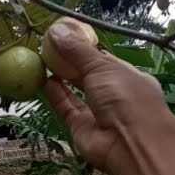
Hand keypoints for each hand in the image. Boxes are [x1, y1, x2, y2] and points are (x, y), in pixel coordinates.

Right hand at [43, 21, 167, 172]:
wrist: (130, 144)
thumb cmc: (125, 97)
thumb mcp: (102, 66)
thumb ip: (77, 50)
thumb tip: (56, 30)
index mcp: (126, 77)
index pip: (103, 60)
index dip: (84, 50)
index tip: (64, 39)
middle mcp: (113, 96)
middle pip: (87, 77)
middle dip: (70, 65)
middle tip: (49, 50)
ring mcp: (97, 114)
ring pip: (76, 94)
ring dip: (61, 80)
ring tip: (44, 63)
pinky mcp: (81, 129)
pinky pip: (66, 109)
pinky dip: (56, 96)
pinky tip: (46, 82)